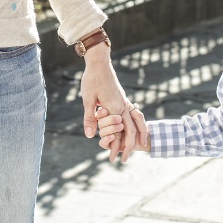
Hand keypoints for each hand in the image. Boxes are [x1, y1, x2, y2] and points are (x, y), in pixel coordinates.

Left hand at [80, 44, 145, 161]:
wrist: (100, 62)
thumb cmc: (92, 79)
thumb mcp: (88, 99)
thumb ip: (90, 118)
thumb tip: (91, 136)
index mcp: (114, 108)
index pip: (118, 133)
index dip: (116, 148)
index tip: (113, 159)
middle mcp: (122, 106)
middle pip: (131, 131)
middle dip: (128, 147)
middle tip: (124, 160)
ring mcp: (123, 101)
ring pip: (134, 123)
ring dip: (134, 136)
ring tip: (134, 147)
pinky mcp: (122, 98)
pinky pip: (131, 115)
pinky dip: (132, 125)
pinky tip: (128, 129)